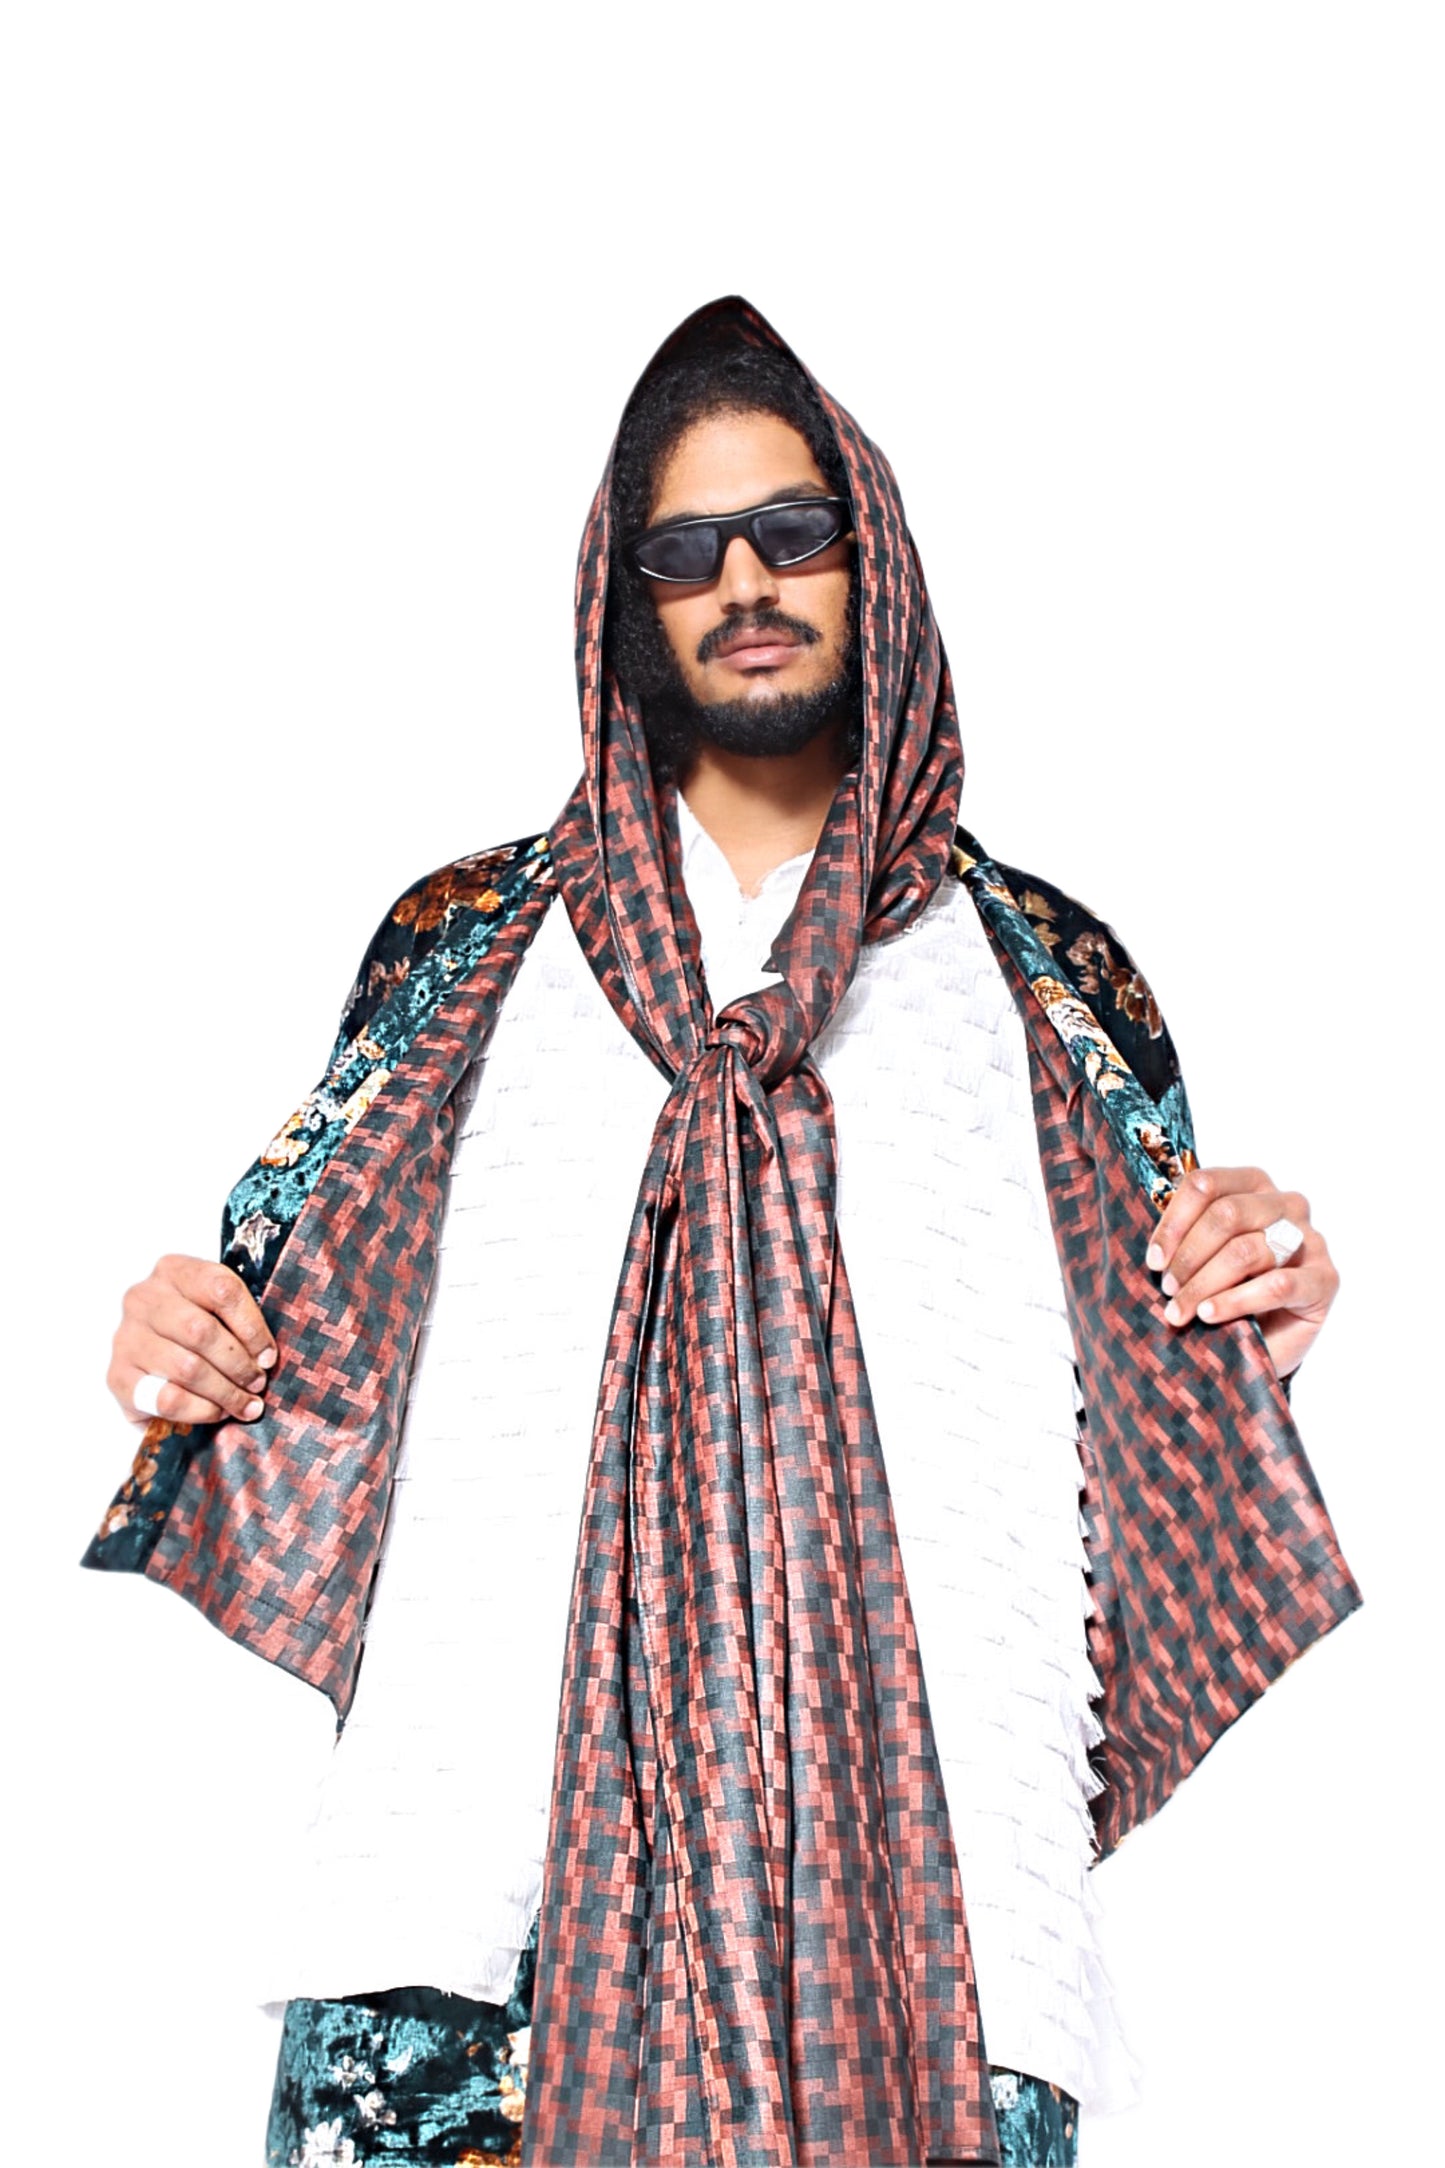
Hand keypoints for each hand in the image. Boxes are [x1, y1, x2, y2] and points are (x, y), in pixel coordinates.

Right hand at [108, 1255, 276, 1425]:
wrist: (148, 1362)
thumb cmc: (192, 1332)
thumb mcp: (215, 1311)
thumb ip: (238, 1322)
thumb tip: (265, 1360)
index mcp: (174, 1271)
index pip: (221, 1289)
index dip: (251, 1327)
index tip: (268, 1356)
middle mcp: (144, 1298)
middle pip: (201, 1331)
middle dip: (238, 1364)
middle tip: (258, 1384)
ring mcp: (127, 1337)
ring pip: (186, 1367)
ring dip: (225, 1392)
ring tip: (245, 1404)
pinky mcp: (118, 1376)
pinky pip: (167, 1398)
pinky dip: (200, 1410)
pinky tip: (216, 1411)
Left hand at [1145, 1166, 1338, 1378]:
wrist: (1263, 1341)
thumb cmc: (1226, 1290)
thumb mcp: (1201, 1258)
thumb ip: (1184, 1236)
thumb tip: (1152, 1242)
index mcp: (1253, 1185)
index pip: (1206, 1184)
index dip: (1174, 1222)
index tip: (1154, 1260)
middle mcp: (1287, 1204)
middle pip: (1227, 1214)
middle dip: (1188, 1255)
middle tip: (1166, 1289)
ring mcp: (1311, 1240)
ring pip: (1247, 1250)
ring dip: (1204, 1283)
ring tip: (1180, 1310)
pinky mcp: (1325, 1279)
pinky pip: (1278, 1284)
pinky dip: (1236, 1301)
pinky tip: (1209, 1314)